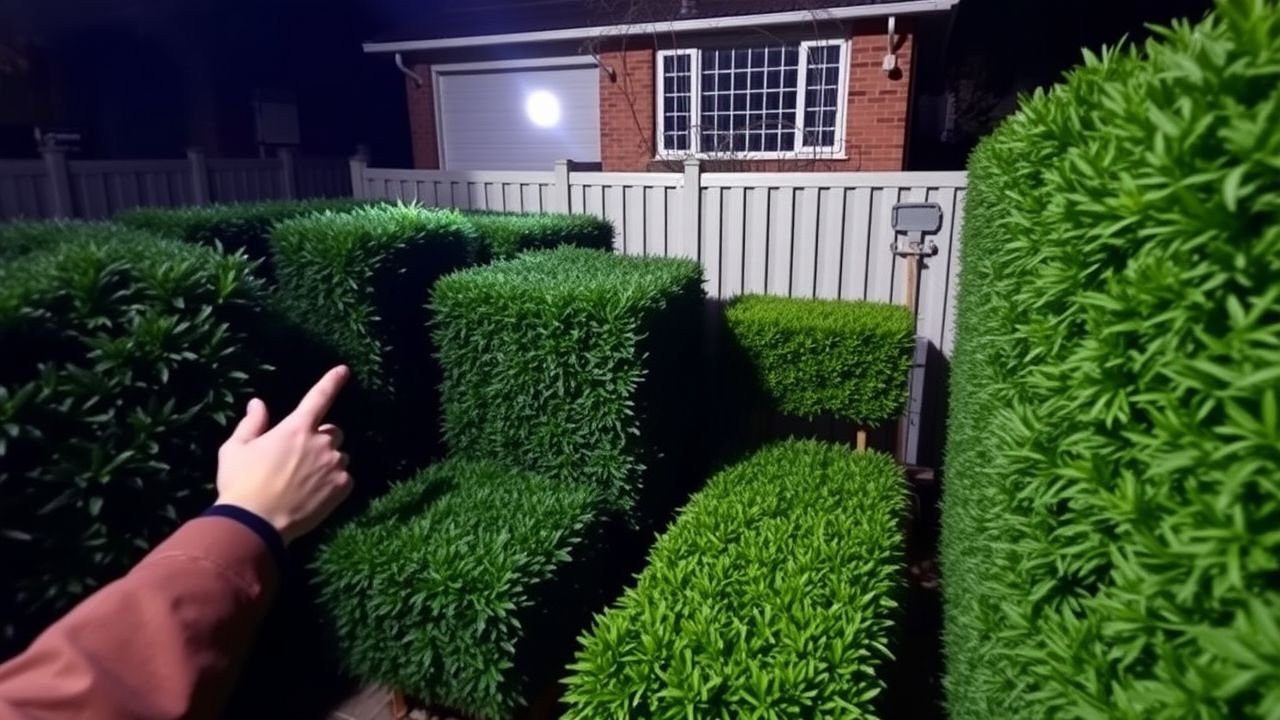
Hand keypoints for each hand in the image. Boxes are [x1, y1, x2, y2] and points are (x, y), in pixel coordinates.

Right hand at [215, 366, 352, 544]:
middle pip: (333, 432)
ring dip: (328, 462)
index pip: (319, 396)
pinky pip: (345, 479)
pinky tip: (314, 495)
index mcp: (296, 428)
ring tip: (304, 482)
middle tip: (300, 459)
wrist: (255, 524)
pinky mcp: (343, 487)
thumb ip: (251, 423)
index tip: (344, 370)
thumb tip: (258, 403)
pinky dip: (334, 484)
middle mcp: (321, 442)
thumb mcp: (235, 449)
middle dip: (321, 440)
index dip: (332, 381)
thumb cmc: (240, 484)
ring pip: (339, 456)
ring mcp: (334, 465)